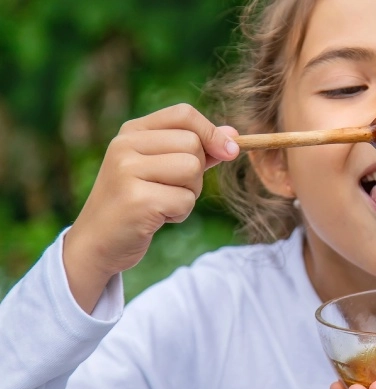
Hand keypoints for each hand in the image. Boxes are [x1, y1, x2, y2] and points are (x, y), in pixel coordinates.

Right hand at [63, 104, 239, 312]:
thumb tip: (233, 133)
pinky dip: (180, 213)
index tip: (229, 152)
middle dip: (196, 172)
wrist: (97, 243)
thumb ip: (197, 149)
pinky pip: (185, 200)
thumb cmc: (137, 202)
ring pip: (192, 170)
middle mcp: (124, 145)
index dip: (212, 132)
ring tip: (163, 203)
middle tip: (171, 189)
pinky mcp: (136, 199)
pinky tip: (156, 218)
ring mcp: (127, 171)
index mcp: (131, 132)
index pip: (184, 114)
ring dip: (189, 193)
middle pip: (193, 144)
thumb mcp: (163, 168)